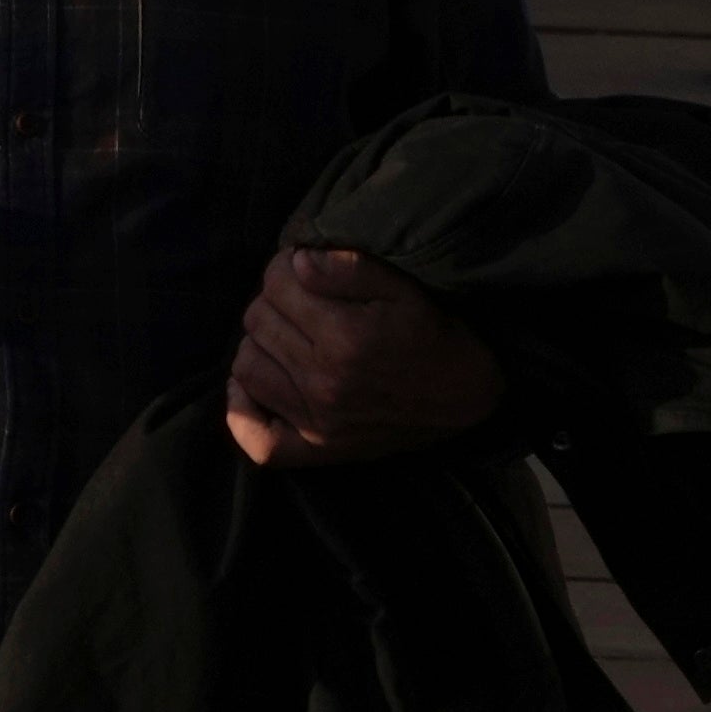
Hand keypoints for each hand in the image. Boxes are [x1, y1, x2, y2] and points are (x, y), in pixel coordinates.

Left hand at [225, 244, 501, 467]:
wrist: (466, 396)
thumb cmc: (432, 334)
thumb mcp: (402, 288)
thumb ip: (347, 267)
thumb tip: (297, 261)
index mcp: (344, 338)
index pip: (277, 282)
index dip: (286, 265)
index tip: (303, 267)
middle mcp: (324, 383)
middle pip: (257, 320)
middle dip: (274, 299)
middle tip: (300, 300)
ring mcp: (318, 422)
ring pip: (247, 365)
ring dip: (259, 342)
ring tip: (287, 334)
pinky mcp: (318, 450)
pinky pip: (257, 439)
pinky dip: (244, 409)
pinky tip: (254, 384)